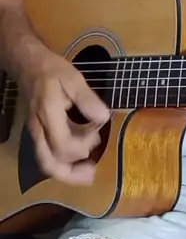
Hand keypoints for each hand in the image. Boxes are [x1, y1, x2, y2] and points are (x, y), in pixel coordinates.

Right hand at [19, 50, 110, 184]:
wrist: (28, 65)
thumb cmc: (51, 70)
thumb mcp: (73, 78)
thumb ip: (88, 99)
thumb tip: (104, 118)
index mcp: (48, 114)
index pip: (63, 144)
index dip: (84, 143)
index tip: (99, 128)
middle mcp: (39, 129)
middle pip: (50, 163)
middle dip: (72, 174)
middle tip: (93, 173)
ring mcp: (36, 133)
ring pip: (47, 163)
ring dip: (68, 172)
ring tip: (88, 172)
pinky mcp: (39, 134)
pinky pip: (48, 155)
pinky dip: (63, 163)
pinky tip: (79, 159)